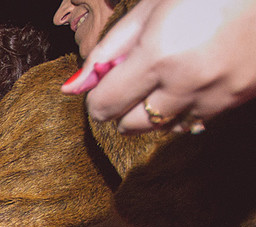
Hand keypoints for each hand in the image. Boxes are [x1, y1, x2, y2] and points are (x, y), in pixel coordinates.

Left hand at [68, 0, 255, 131]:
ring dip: (155, 111)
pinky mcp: (239, 99)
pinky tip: (191, 82)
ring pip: (164, 128)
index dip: (98, 98)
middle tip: (133, 81)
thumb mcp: (151, 7)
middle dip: (123, 108)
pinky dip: (185, 110)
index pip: (105, 106)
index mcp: (159, 56)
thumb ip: (110, 49)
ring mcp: (216, 95)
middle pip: (131, 126)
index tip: (105, 84)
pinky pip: (197, 122)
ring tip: (166, 77)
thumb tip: (74, 86)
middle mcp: (186, 84)